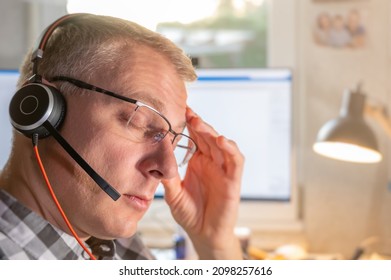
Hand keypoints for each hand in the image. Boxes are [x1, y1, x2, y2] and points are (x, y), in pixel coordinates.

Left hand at [162, 107, 244, 258]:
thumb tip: (157, 154)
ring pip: (221, 144)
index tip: (178, 109)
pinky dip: (230, 149)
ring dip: (212, 132)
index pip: (195, 137)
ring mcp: (223, 169)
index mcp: (197, 161)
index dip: (188, 123)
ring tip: (199, 123)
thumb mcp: (173, 193)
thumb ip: (167, 175)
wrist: (203, 233)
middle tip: (187, 112)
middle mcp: (211, 162)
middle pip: (207, 136)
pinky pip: (235, 161)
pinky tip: (221, 140)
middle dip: (198, 123)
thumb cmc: (189, 213)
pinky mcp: (233, 180)